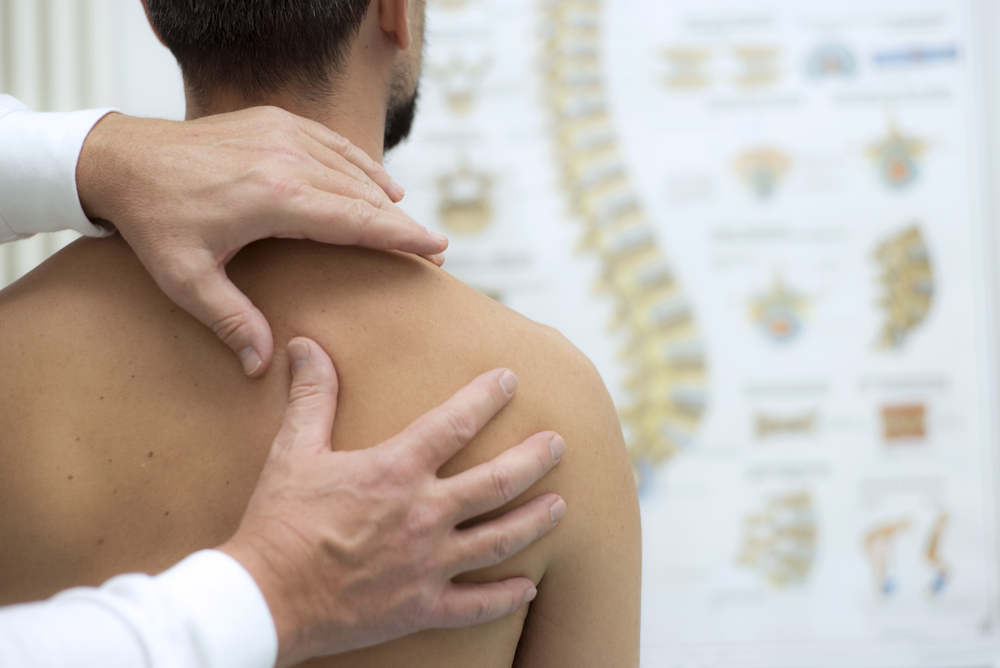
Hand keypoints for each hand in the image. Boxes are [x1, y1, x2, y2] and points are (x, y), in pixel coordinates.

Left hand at [76, 107, 447, 376]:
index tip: (437, 248)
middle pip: (364, 195)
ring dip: (385, 196)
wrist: (122, 158)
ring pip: (352, 168)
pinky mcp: (275, 122)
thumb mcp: (185, 279)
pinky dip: (361, 164)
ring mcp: (283, 134)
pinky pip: (333, 144)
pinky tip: (380, 181)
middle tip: (434, 248)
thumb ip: (230, 320)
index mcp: (275, 197)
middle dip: (401, 223)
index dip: (400, 236)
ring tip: (410, 223)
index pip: (356, 219)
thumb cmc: (153, 221)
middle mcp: (287, 159)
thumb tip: (262, 365)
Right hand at [219, 338, 566, 666]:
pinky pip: (477, 605)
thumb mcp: (294, 451)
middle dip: (533, 459)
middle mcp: (423, 513)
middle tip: (558, 444)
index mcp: (396, 470)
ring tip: (560, 506)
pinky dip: (506, 597)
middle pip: (497, 481)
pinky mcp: (421, 606)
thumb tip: (305, 344)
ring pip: (500, 539)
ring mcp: (428, 563)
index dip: (486, 396)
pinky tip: (528, 587)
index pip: (455, 422)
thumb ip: (312, 396)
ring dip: (535, 521)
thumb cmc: (278, 521)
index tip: (509, 379)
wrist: (263, 598)